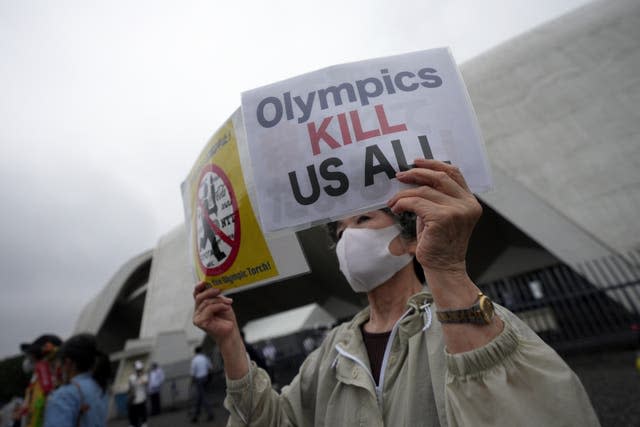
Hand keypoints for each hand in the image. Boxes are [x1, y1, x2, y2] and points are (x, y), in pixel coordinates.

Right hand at [193, 282, 236, 345]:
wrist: (231, 333)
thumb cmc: (226, 319)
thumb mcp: (222, 303)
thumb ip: (216, 296)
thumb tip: (215, 287)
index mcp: (201, 306)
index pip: (197, 294)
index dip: (199, 286)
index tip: (204, 281)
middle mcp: (197, 311)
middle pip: (199, 297)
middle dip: (210, 292)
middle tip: (220, 290)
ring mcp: (197, 317)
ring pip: (205, 302)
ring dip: (219, 301)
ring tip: (228, 303)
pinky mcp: (199, 322)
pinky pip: (209, 309)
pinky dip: (219, 306)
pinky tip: (226, 308)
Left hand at [387, 159, 481, 274]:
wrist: (444, 268)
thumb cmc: (439, 242)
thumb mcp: (440, 214)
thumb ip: (436, 196)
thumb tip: (414, 178)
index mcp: (470, 201)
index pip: (454, 173)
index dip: (433, 164)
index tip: (415, 162)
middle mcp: (467, 204)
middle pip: (439, 177)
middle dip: (416, 173)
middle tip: (399, 176)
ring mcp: (457, 211)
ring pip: (424, 191)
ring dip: (404, 194)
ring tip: (393, 201)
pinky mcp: (443, 218)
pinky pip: (417, 203)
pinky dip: (403, 203)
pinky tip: (396, 209)